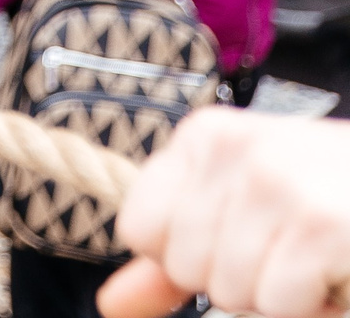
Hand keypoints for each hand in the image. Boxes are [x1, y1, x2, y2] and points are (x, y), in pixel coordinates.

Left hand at [98, 110, 349, 317]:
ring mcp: (277, 183)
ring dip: (279, 297)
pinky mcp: (320, 225)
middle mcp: (233, 150)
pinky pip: (280, 303)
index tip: (234, 242)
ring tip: (315, 261)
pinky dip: (312, 306)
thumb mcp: (240, 206)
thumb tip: (112, 306)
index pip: (139, 230)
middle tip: (289, 252)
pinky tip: (336, 272)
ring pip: (231, 292)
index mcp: (204, 138)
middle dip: (238, 281)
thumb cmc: (327, 197)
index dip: (183, 258)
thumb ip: (170, 254)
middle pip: (187, 269)